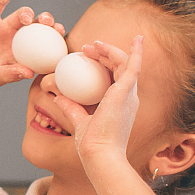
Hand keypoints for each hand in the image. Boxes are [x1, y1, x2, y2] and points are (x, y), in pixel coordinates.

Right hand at [0, 0, 63, 93]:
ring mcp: (3, 27)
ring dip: (27, 13)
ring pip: (21, 15)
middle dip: (47, 22)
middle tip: (50, 24)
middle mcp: (16, 39)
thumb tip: (29, 73)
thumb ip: (11, 74)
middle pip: (38, 26)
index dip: (55, 39)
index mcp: (23, 54)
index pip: (45, 45)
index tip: (61, 36)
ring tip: (26, 18)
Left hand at [47, 35, 142, 174]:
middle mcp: (128, 98)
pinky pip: (133, 67)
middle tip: (88, 47)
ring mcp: (129, 94)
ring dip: (110, 50)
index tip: (89, 54)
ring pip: (124, 63)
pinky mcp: (126, 92)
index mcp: (120, 104)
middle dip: (105, 54)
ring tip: (94, 44)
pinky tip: (137, 39)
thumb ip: (71, 108)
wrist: (100, 154)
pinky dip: (135, 52)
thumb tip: (58, 98)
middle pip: (120, 67)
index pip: (115, 77)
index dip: (104, 63)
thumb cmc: (93, 144)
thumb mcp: (79, 121)